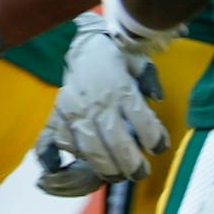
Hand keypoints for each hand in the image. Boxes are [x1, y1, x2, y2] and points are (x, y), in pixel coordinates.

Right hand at [31, 13, 169, 192]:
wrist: (75, 38)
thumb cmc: (110, 51)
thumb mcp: (136, 59)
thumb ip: (149, 78)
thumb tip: (157, 98)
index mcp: (121, 88)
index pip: (143, 123)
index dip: (155, 139)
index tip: (158, 146)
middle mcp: (98, 103)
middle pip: (117, 143)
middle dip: (131, 164)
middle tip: (139, 172)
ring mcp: (74, 111)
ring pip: (90, 150)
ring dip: (104, 168)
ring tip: (114, 175)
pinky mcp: (55, 114)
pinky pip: (55, 140)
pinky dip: (58, 156)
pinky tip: (61, 165)